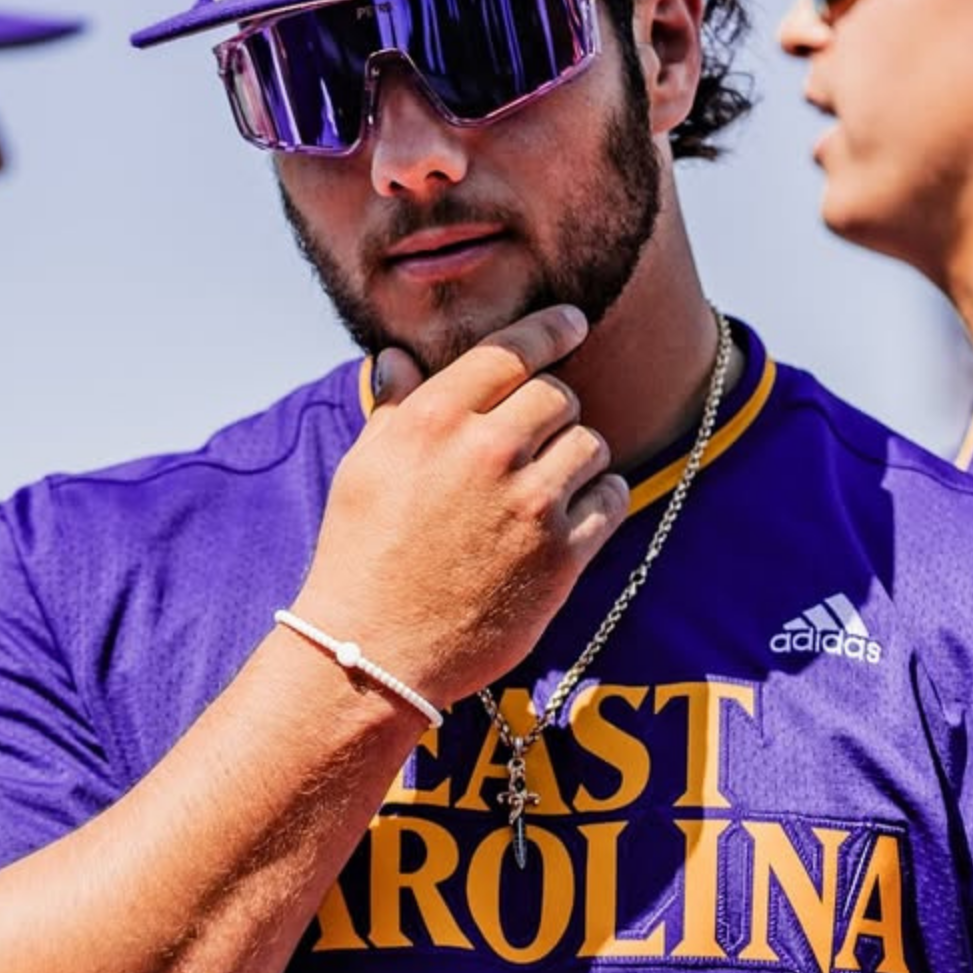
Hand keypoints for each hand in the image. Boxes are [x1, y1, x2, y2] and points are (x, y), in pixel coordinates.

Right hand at [295, 306, 629, 711]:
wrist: (374, 650)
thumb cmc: (361, 555)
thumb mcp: (363, 468)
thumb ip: (394, 407)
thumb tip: (399, 357)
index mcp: (434, 419)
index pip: (512, 351)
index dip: (549, 329)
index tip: (570, 322)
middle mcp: (486, 450)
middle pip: (558, 395)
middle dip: (552, 410)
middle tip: (536, 438)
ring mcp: (529, 503)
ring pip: (590, 444)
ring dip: (575, 458)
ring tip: (545, 485)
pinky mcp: (562, 554)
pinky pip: (611, 498)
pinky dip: (599, 500)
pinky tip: (570, 515)